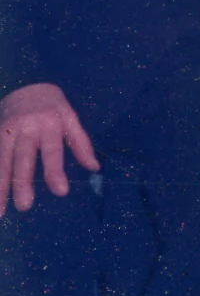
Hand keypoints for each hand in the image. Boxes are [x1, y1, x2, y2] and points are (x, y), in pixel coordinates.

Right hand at [0, 83, 99, 214]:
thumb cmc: (52, 107)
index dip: (55, 171)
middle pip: (23, 157)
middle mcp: (26, 127)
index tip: (61, 192)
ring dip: (0, 186)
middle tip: (25, 206)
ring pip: (2, 160)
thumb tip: (95, 168)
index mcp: (49, 123)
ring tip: (0, 211)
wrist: (26, 84)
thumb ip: (81, 143)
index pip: (52, 151)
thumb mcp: (70, 118)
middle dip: (22, 181)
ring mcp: (7, 131)